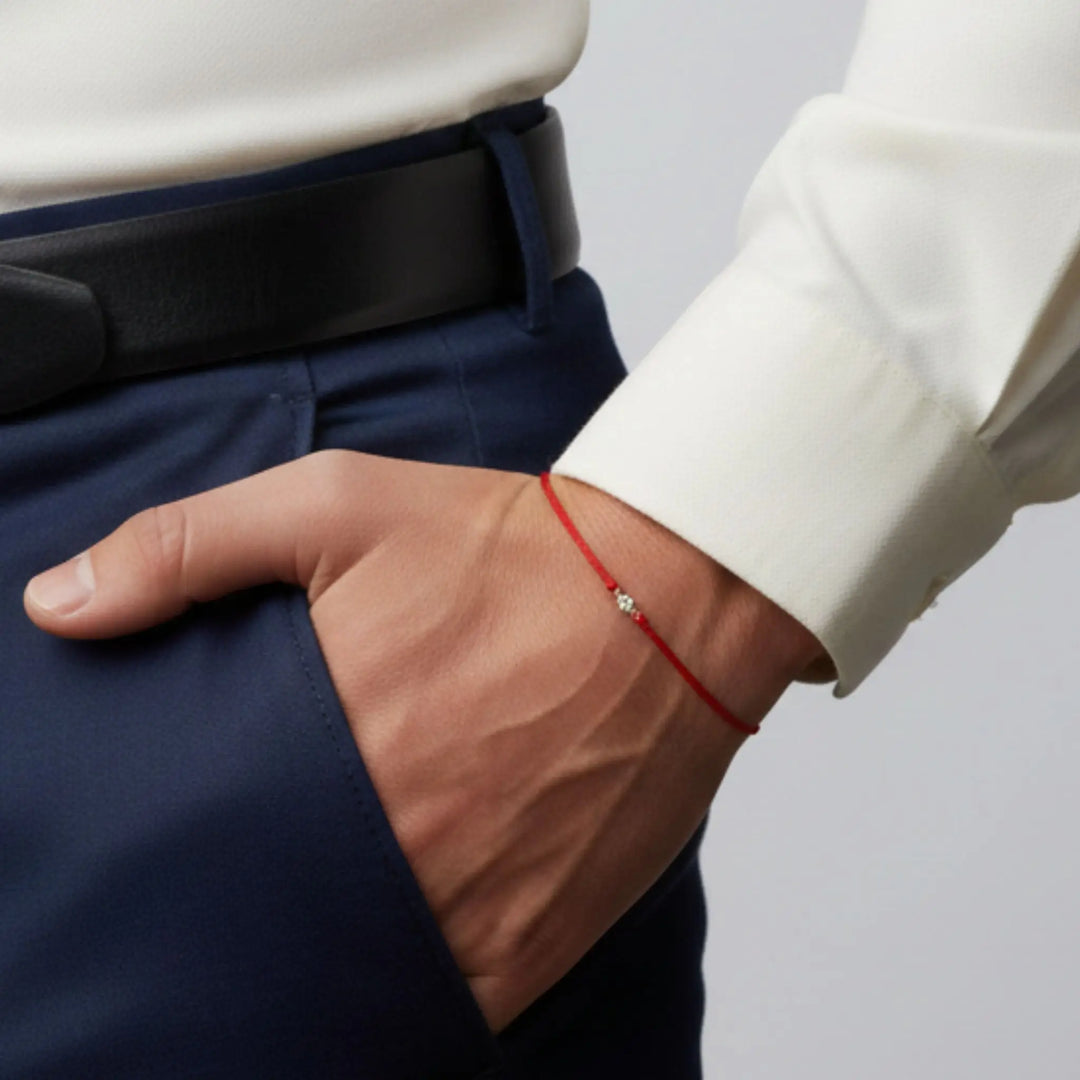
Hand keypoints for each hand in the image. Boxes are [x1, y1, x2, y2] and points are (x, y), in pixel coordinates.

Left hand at [23, 450, 822, 1030]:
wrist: (668, 590)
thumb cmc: (510, 547)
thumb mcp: (339, 505)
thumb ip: (190, 548)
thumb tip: (60, 603)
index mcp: (333, 741)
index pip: (205, 849)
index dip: (183, 858)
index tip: (195, 840)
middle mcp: (400, 838)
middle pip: (277, 919)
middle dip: (260, 901)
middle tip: (279, 858)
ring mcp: (476, 900)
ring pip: (360, 979)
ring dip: (338, 948)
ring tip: (346, 892)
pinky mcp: (542, 935)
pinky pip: (450, 1004)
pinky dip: (419, 981)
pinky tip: (417, 922)